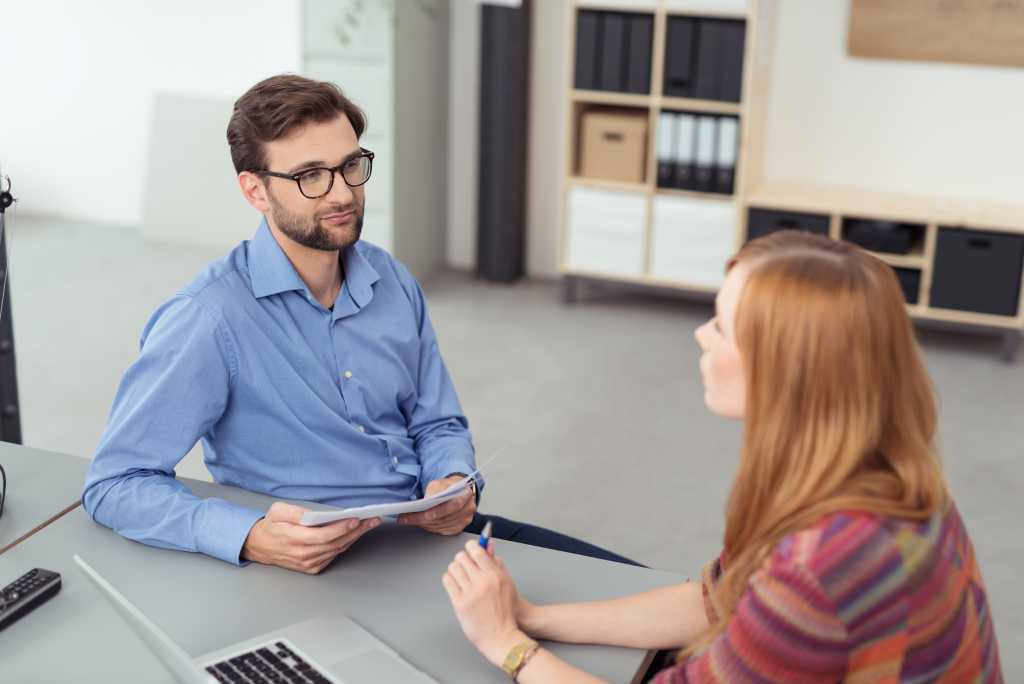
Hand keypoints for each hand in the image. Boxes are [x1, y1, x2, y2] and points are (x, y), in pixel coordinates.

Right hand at [241, 502, 380, 573]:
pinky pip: (333, 556)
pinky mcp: (311, 567)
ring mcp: (308, 563)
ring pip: (337, 550)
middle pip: (335, 543)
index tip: (356, 519)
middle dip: (356, 531)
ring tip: (368, 525)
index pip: (323, 535)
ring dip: (355, 537)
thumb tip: (315, 514)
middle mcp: (302, 554)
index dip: (342, 528)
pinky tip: (355, 534)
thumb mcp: (278, 511)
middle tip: (372, 520)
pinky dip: (345, 544)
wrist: (259, 546)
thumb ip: (296, 512)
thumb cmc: (270, 526)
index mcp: (294, 539)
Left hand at [397, 475, 475, 534]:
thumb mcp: (440, 483)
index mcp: (466, 494)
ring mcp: (464, 520)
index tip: (422, 513)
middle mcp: (468, 509)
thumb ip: (434, 491)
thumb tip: (425, 502)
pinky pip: (442, 531)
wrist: (456, 491)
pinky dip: (430, 528)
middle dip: (423, 519)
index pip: (453, 505)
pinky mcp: (459, 528)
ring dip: (424, 525)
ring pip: (441, 526)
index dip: (438, 511)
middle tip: (407, 518)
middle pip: (444, 518)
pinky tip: (422, 524)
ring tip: (410, 520)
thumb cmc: (447, 486)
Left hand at [442, 539, 528, 665]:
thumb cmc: (506, 610)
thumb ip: (495, 561)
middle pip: (462, 557)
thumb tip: (488, 543)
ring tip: (460, 575)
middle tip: (465, 564)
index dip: (471, 547)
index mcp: (495, 574)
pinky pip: (448, 582)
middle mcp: (482, 582)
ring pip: (453, 568)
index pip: (476, 550)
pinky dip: (450, 579)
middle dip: (462, 558)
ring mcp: (469, 593)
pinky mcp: (459, 604)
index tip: (470, 549)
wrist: (501, 635)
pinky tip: (456, 584)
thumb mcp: (506, 582)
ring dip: (455, 569)